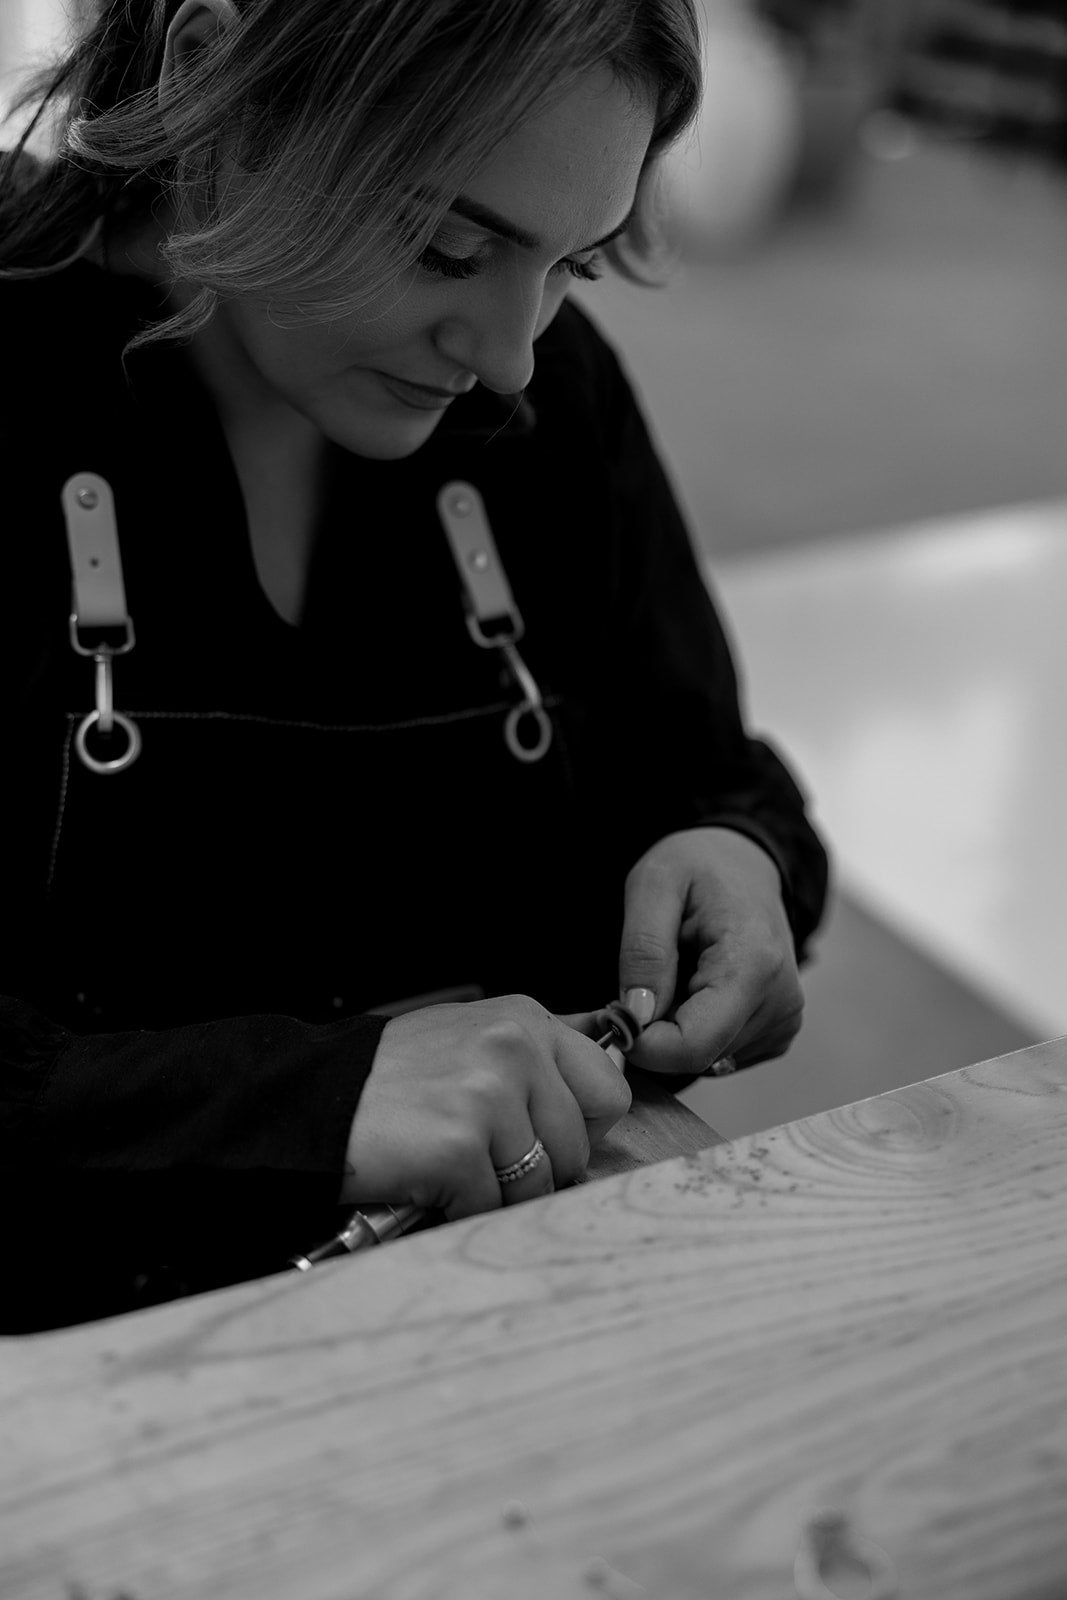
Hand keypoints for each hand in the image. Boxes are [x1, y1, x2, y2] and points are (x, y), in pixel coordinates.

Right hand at [343, 995, 630, 1218]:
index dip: (579, 1127)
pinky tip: (426, 1179)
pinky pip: (492, 1207)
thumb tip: (613, 1074)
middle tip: (480, 1155)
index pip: (608, 1090)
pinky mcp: (460, 1146)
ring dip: (496, 1192)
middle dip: (535, 1167)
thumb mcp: (472, 1039)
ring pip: (540, 1184)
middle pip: (577, 1148)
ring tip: (449, 1164)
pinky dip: (459, 1208)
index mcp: (525, 1019)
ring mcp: (489, 1096)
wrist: (311, 1101)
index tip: (542, 1135)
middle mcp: (514, 1047)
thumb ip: (539, 1056)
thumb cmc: (391, 1079)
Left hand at [618, 827, 802, 1077]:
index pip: (692, 1046)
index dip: (642, 1043)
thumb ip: (643, 950)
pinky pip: (719, 1055)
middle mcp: (780, 1002)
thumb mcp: (653, 884)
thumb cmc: (698, 865)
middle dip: (654, 1034)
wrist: (745, 863)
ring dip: (672, 1032)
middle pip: (696, 1057)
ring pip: (704, 1061)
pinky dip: (693, 1032)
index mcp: (753, 964)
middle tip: (638, 984)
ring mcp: (784, 1022)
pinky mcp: (778, 1032)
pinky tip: (693, 989)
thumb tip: (637, 1016)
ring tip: (672, 976)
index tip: (614, 1013)